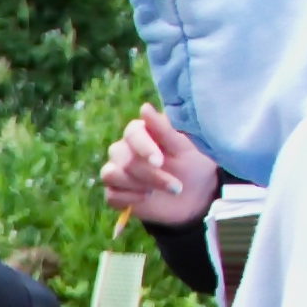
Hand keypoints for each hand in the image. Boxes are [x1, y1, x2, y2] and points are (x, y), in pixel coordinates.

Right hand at [94, 107, 221, 230]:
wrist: (195, 195)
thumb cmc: (191, 164)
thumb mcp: (183, 148)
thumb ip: (164, 130)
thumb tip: (144, 108)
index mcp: (141, 132)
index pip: (132, 134)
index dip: (143, 147)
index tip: (159, 162)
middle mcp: (125, 149)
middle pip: (123, 157)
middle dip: (149, 175)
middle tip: (176, 187)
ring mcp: (118, 171)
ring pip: (111, 174)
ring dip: (137, 185)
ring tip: (158, 191)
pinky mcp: (116, 192)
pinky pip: (111, 195)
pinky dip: (129, 199)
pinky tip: (146, 199)